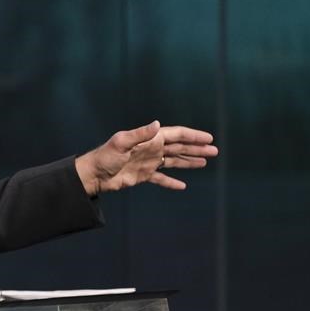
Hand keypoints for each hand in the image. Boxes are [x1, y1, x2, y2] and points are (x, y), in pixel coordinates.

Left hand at [75, 120, 217, 195]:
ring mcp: (149, 162)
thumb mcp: (121, 142)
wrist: (95, 174)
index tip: (209, 138)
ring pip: (174, 161)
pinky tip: (182, 186)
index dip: (193, 136)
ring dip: (189, 161)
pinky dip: (171, 182)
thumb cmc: (106, 156)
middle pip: (179, 147)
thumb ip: (140, 134)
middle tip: (214, 151)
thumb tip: (158, 124)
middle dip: (197, 148)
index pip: (176, 135)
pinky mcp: (144, 175)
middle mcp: (152, 149)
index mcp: (150, 139)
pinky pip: (162, 178)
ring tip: (205, 163)